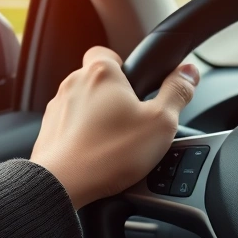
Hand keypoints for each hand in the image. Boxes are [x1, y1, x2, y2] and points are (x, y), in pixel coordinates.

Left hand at [30, 46, 199, 208]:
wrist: (63, 185)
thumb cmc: (110, 153)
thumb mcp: (161, 122)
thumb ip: (177, 92)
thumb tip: (189, 72)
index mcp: (102, 74)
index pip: (108, 52)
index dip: (124, 66)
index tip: (136, 86)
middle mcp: (74, 84)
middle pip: (97, 79)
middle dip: (114, 95)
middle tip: (133, 118)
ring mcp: (57, 108)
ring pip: (83, 103)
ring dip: (97, 116)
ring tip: (116, 142)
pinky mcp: (48, 131)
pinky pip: (70, 126)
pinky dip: (83, 135)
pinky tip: (98, 154)